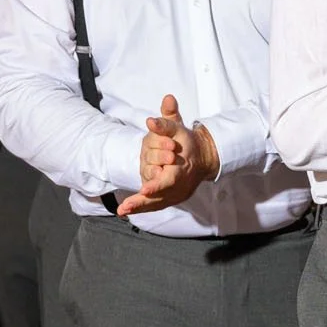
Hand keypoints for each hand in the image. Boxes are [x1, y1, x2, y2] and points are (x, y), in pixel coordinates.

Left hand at [118, 94, 219, 215]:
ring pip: (157, 203)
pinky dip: (141, 208)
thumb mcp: (178, 128)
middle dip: (143, 201)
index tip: (144, 190)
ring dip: (139, 207)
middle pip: (161, 196)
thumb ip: (165, 122)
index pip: (169, 179)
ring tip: (122, 210)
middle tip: (126, 206)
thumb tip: (155, 115)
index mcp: (182, 167)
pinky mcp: (171, 198)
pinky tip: (125, 211)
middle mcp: (179, 183)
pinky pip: (155, 205)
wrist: (204, 157)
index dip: (157, 186)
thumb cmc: (186, 142)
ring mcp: (176, 193)